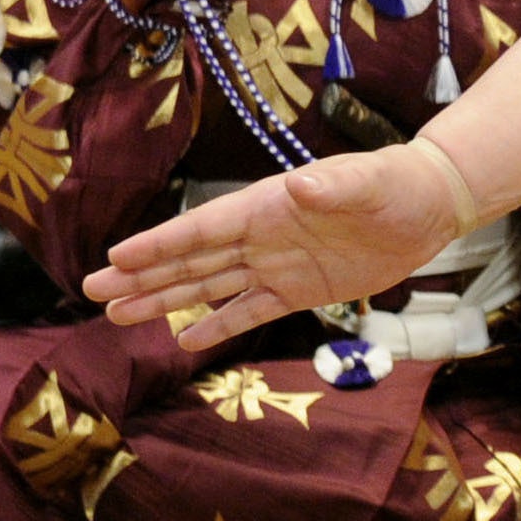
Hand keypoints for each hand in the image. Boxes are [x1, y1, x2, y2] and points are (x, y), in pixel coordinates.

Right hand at [82, 146, 463, 349]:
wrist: (427, 206)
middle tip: (92, 289)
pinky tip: (183, 339)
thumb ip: (333, 187)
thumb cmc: (395, 184)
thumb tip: (301, 186)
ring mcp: (277, 265)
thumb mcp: (367, 182)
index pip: (202, 228)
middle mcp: (262, 237)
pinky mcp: (300, 291)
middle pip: (191, 259)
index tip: (114, 256)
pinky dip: (218, 325)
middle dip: (142, 274)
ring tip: (117, 313)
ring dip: (164, 299)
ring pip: (209, 286)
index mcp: (268, 207)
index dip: (159, 243)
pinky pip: (249, 311)